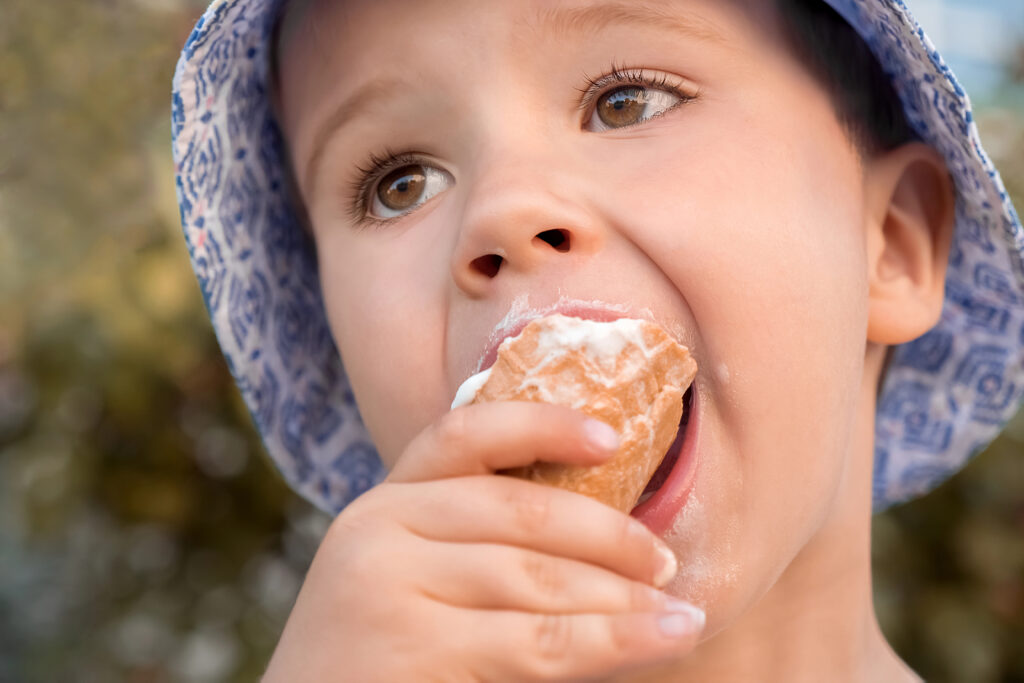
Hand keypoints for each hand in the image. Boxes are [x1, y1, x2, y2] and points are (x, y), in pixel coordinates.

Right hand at [262, 402, 704, 681]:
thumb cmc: (377, 662)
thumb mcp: (409, 583)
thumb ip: (473, 547)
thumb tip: (602, 535)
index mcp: (382, 504)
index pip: (462, 435)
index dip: (541, 424)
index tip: (612, 436)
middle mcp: (377, 530)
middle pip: (520, 510)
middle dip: (608, 535)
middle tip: (665, 562)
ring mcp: (389, 588)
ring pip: (539, 578)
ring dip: (624, 596)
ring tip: (680, 614)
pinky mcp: (414, 649)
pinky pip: (539, 641)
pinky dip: (615, 639)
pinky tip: (662, 635)